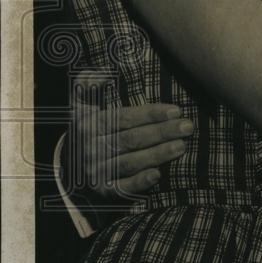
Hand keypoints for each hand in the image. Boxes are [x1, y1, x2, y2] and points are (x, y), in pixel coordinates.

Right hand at [69, 71, 192, 199]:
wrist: (71, 166)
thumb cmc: (88, 129)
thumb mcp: (81, 105)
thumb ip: (87, 86)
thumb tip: (101, 71)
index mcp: (89, 124)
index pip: (124, 118)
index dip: (150, 114)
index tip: (176, 110)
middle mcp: (91, 147)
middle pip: (131, 139)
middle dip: (161, 132)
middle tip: (188, 127)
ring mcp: (96, 170)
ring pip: (129, 162)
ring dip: (157, 155)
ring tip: (181, 146)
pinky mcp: (103, 190)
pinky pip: (122, 187)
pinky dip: (139, 182)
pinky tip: (157, 175)